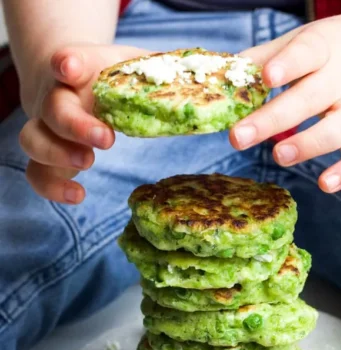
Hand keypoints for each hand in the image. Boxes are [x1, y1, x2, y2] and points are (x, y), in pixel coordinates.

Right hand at [19, 44, 151, 203]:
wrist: (72, 78)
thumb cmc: (109, 75)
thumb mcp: (134, 66)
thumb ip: (160, 72)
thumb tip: (201, 80)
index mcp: (82, 69)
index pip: (68, 59)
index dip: (67, 63)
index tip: (72, 68)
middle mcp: (59, 96)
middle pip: (52, 108)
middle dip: (75, 125)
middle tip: (106, 139)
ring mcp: (49, 126)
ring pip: (33, 139)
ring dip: (58, 154)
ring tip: (88, 163)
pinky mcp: (48, 154)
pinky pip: (37, 172)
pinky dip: (53, 187)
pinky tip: (78, 194)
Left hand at [231, 0, 340, 192]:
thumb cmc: (334, 48)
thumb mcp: (302, 41)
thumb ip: (263, 56)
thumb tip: (224, 76)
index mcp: (325, 48)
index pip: (307, 52)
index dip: (288, 65)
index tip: (265, 77)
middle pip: (312, 98)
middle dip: (274, 119)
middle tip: (239, 138)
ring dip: (309, 144)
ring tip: (279, 156)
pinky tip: (325, 184)